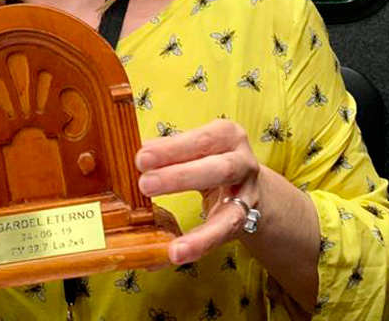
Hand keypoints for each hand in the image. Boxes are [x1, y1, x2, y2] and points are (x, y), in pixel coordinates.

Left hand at [135, 119, 259, 264]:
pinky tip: (178, 253)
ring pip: (230, 212)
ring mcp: (247, 195)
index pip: (200, 139)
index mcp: (227, 135)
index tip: (142, 157)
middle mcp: (243, 163)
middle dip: (181, 177)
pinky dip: (201, 245)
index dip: (172, 148)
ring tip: (172, 246)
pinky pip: (223, 235)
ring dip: (200, 229)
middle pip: (218, 170)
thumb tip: (140, 154)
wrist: (247, 184)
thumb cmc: (210, 158)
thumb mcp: (195, 147)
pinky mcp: (244, 221)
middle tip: (145, 184)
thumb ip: (170, 151)